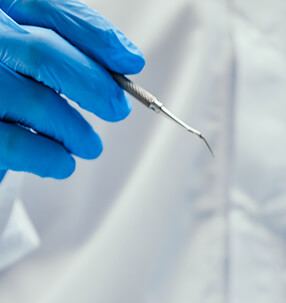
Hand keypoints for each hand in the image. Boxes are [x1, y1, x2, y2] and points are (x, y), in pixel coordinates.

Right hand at [0, 0, 143, 179]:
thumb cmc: (8, 81)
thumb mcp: (28, 53)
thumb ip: (69, 46)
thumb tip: (127, 60)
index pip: (42, 6)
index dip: (94, 34)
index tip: (131, 61)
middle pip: (42, 52)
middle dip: (94, 84)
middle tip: (116, 108)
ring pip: (37, 102)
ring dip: (77, 130)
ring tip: (88, 144)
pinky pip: (18, 144)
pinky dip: (52, 158)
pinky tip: (62, 162)